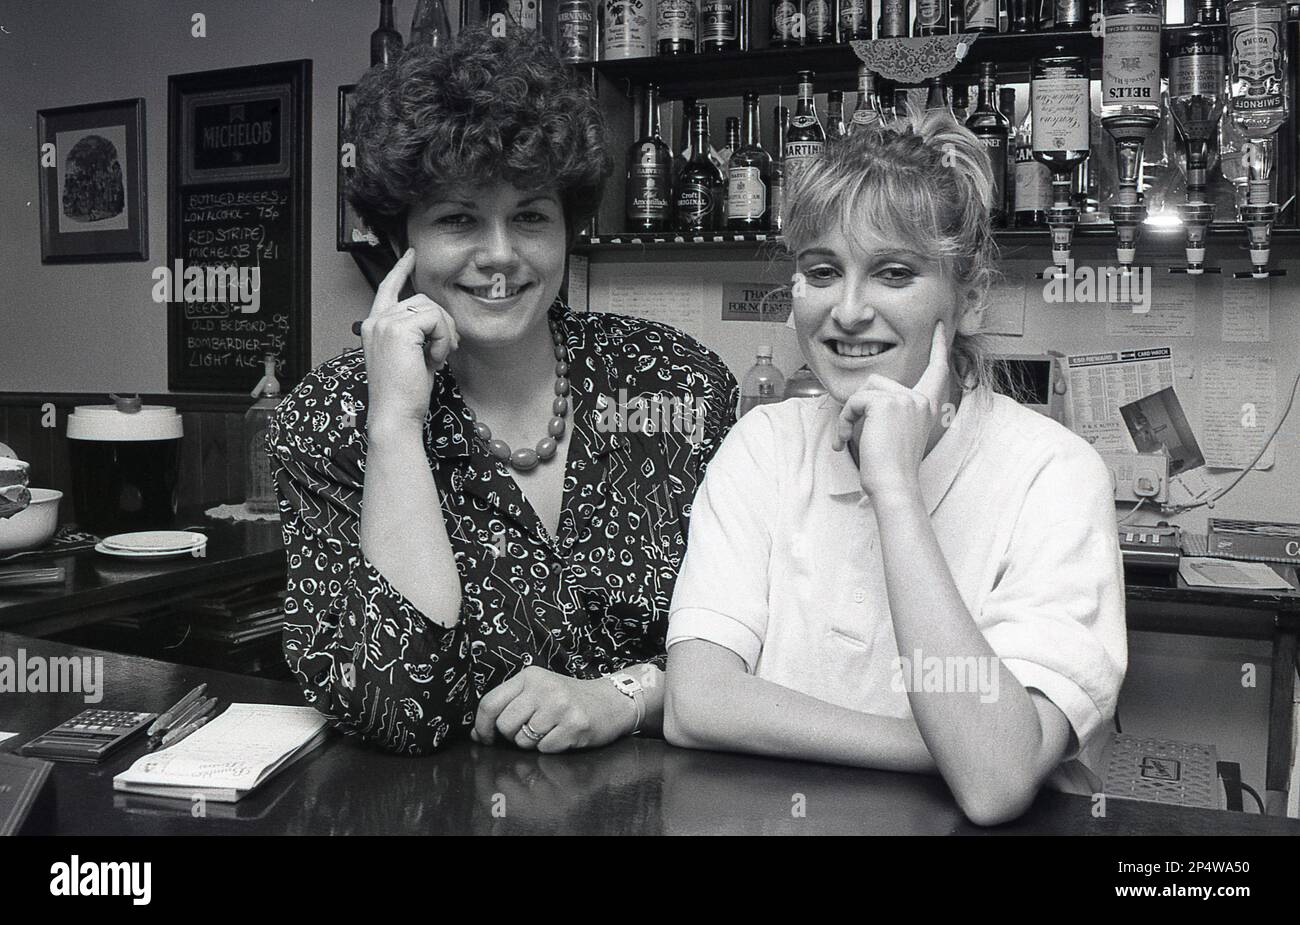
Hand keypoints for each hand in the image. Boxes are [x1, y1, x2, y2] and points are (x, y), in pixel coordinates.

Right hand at [360, 248, 460, 433]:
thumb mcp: (411, 356)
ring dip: (444, 334)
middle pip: (422, 300)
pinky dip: (444, 340)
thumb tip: (439, 321)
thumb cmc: (404, 393)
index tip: (411, 254)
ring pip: (432, 309)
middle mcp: (376, 320)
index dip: (401, 269)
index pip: (388, 288)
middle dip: (442, 324)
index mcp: (375, 326)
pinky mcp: (398, 328)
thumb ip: (417, 334)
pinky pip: (436, 320)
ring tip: (436, 357)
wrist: (395, 413)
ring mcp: (385, 322)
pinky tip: (436, 358)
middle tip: (443, 351)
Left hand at [471, 666, 637, 753]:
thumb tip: (476, 733)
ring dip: (533, 742)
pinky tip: (563, 735)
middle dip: (512, 735)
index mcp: (529, 676)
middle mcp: (544, 687)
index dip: (482, 726)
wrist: (611, 701)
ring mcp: (561, 706)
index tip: (485, 737)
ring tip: (550, 730)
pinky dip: (551, 747)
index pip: (490, 703)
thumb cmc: (568, 699)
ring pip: (524, 740)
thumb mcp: (537, 692)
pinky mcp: (575, 725)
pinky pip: (545, 748)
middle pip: (505, 725)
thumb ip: (507, 707)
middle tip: (530, 730)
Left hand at [832, 319, 950, 500]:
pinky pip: (854, 402)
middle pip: (878, 383)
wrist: (893, 485)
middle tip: (847, 433)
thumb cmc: (892, 469)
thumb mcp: (897, 434)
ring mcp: (906, 400)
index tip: (938, 326)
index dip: (938, 348)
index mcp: (927, 407)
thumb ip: (893, 412)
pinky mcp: (887, 403)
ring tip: (848, 438)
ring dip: (850, 414)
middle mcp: (920, 400)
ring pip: (865, 390)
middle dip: (859, 406)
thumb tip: (867, 401)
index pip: (936, 371)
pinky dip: (843, 421)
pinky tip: (844, 440)